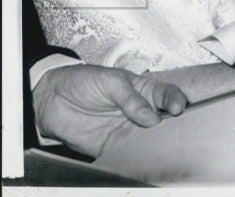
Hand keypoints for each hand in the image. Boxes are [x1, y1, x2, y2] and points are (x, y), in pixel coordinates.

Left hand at [33, 64, 186, 157]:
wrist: (51, 98)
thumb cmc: (83, 81)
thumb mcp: (110, 81)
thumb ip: (131, 99)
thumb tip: (152, 117)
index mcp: (143, 90)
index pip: (166, 95)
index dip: (174, 100)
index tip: (177, 108)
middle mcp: (139, 112)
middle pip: (162, 120)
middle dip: (171, 126)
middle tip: (173, 131)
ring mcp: (126, 130)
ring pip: (148, 140)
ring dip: (154, 145)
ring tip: (158, 147)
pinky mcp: (110, 147)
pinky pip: (126, 154)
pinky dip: (134, 158)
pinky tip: (138, 158)